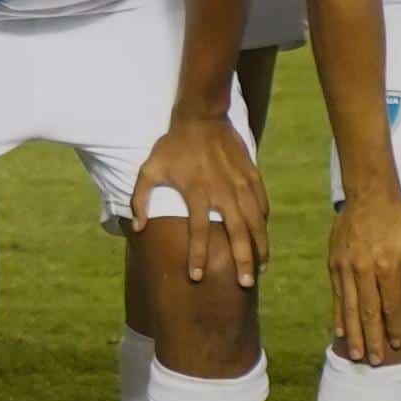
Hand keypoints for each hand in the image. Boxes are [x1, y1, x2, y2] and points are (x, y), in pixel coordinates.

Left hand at [134, 108, 267, 289]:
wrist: (201, 116)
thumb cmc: (172, 145)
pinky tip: (263, 236)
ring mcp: (240, 183)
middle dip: (242, 260)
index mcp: (196, 192)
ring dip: (259, 246)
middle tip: (244, 283)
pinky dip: (263, 222)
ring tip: (260, 268)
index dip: (197, 256)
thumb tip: (137, 228)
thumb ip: (140, 200)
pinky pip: (261, 203)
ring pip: (255, 221)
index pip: (198, 232)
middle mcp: (222, 191)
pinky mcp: (252, 175)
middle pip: (237, 233)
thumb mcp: (148, 169)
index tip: (196, 277)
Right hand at [327, 188, 400, 363]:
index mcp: (388, 264)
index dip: (394, 327)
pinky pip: (336, 295)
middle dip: (372, 339)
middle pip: (368, 312)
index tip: (396, 344)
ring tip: (357, 355)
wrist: (370, 193)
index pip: (391, 305)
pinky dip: (338, 315)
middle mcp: (364, 269)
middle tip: (375, 362)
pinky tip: (341, 332)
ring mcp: (346, 267)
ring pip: (349, 307)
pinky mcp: (334, 263)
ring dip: (354, 333)